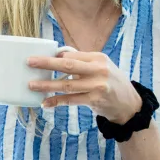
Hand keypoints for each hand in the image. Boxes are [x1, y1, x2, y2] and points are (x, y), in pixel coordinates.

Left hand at [26, 51, 141, 123]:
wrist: (130, 104)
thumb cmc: (110, 82)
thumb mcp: (101, 67)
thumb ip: (82, 62)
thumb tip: (57, 57)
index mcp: (98, 58)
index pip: (72, 55)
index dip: (54, 57)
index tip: (38, 58)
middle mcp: (98, 69)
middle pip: (67, 65)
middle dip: (46, 63)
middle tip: (29, 62)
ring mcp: (97, 85)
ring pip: (66, 84)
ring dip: (47, 85)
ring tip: (32, 85)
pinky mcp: (95, 100)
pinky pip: (71, 100)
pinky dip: (56, 101)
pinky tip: (45, 103)